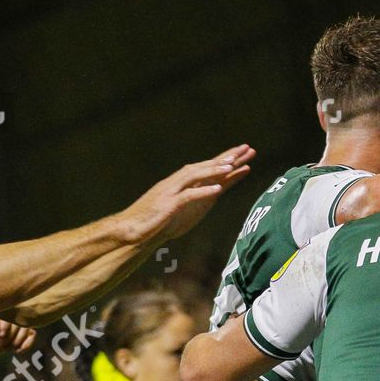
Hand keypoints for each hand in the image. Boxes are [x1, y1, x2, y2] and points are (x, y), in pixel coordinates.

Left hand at [0, 316, 35, 356]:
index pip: (10, 315)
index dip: (7, 327)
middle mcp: (10, 314)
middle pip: (20, 324)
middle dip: (11, 337)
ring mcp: (17, 323)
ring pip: (27, 330)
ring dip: (17, 342)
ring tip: (6, 348)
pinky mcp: (23, 332)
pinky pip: (32, 336)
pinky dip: (26, 345)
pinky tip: (16, 351)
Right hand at [118, 145, 255, 242]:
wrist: (133, 231)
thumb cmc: (158, 222)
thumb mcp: (184, 208)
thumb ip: (199, 198)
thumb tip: (217, 190)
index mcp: (181, 184)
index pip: (207, 168)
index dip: (226, 160)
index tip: (244, 153)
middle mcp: (176, 183)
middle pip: (204, 166)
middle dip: (226, 157)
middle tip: (247, 149)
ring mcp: (171, 192)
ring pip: (194, 176)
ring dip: (214, 170)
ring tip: (232, 165)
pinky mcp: (168, 205)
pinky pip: (188, 196)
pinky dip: (203, 192)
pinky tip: (218, 189)